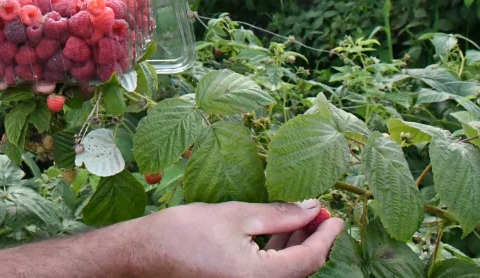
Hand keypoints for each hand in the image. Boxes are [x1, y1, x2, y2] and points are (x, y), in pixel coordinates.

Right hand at [133, 199, 343, 277]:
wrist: (143, 255)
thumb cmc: (184, 233)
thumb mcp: (236, 216)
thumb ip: (278, 215)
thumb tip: (310, 209)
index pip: (309, 258)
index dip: (325, 234)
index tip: (335, 216)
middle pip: (301, 269)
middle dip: (312, 239)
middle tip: (320, 213)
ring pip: (285, 272)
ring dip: (296, 246)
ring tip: (301, 218)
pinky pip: (268, 273)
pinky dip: (278, 254)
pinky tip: (279, 232)